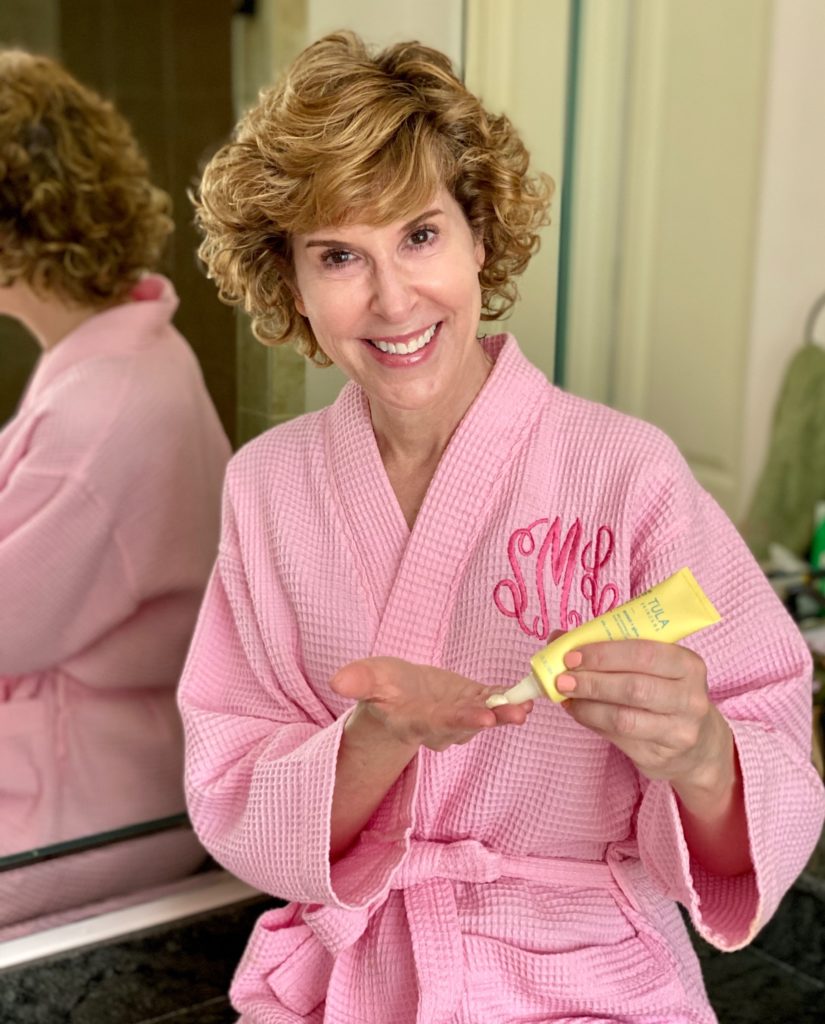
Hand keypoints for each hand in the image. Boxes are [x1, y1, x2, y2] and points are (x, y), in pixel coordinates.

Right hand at [331, 656, 531, 751]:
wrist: (397, 695)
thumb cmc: (380, 687)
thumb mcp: (367, 678)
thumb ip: (358, 681)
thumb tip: (337, 680)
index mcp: (414, 721)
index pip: (437, 723)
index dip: (459, 720)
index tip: (480, 717)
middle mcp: (440, 725)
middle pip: (466, 725)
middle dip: (489, 719)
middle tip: (511, 714)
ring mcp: (460, 715)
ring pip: (484, 717)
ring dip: (506, 713)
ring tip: (525, 707)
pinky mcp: (473, 702)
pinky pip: (494, 703)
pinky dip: (509, 700)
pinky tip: (526, 697)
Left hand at [555, 639, 733, 798]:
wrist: (698, 745)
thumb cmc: (665, 692)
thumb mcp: (653, 666)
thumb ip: (611, 649)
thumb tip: (558, 638)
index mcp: (688, 665)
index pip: (644, 654)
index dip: (604, 654)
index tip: (572, 656)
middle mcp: (690, 698)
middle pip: (633, 688)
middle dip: (592, 682)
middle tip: (563, 679)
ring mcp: (679, 731)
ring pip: (624, 718)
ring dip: (587, 706)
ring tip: (566, 696)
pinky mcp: (661, 757)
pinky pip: (618, 738)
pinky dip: (592, 722)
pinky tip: (578, 712)